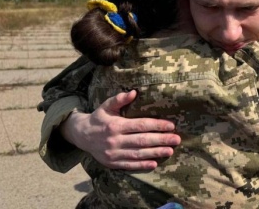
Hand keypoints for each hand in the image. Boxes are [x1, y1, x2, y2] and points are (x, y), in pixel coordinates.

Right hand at [60, 90, 180, 169]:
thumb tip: (133, 92)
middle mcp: (114, 140)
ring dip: (155, 153)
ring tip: (170, 150)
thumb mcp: (106, 106)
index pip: (140, 125)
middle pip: (142, 140)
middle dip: (161, 140)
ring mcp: (113, 153)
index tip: (171, 126)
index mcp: (115, 125)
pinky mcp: (112, 163)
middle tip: (177, 139)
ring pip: (137, 154)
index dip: (157, 125)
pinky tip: (154, 163)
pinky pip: (129, 165)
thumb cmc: (99, 118)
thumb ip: (119, 99)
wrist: (81, 135)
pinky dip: (142, 165)